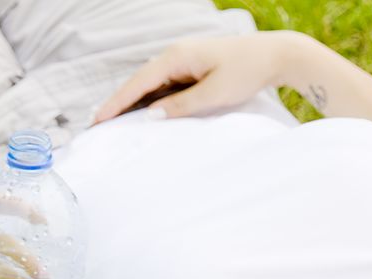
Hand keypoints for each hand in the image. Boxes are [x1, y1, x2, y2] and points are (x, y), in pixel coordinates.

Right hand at [93, 31, 301, 121]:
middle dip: (119, 106)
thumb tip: (152, 116)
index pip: (137, 83)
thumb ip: (182, 106)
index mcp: (176, 57)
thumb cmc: (246, 72)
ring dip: (136, 106)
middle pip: (140, 85)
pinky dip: (155, 103)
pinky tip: (146, 119)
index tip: (97, 121)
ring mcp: (184, 62)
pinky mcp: (193, 71)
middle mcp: (175, 56)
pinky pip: (167, 88)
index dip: (116, 103)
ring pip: (152, 88)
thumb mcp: (214, 94)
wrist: (274, 56)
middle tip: (98, 129)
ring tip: (116, 128)